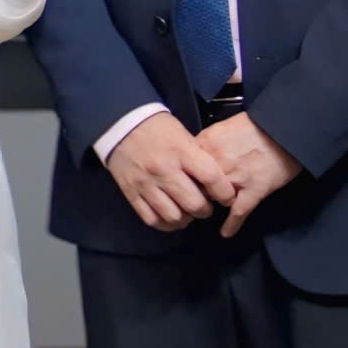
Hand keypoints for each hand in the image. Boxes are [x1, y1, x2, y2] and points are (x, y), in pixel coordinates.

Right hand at [105, 114, 235, 231]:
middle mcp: (163, 170)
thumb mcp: (183, 135)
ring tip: (187, 211)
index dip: (225, 193)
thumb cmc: (157, 128)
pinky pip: (152, 219)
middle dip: (206, 210)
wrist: (120, 124)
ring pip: (174, 216)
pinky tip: (171, 216)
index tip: (227, 197)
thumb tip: (215, 183)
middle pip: (194, 203)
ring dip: (186, 219)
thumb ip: (198, 158)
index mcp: (180, 151)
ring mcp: (146, 184)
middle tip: (205, 205)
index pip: (211, 178)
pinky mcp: (132, 193)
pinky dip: (166, 224)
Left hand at [192, 112, 302, 237]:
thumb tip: (191, 157)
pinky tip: (226, 233)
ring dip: (212, 204)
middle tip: (194, 198)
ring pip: (215, 198)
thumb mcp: (222, 127)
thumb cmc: (253, 126)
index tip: (182, 182)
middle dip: (195, 191)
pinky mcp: (255, 190)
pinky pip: (239, 212)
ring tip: (206, 211)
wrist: (284, 129)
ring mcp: (236, 177)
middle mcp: (218, 161)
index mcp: (207, 143)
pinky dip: (232, 224)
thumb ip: (205, 143)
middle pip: (196, 184)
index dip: (183, 175)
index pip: (184, 166)